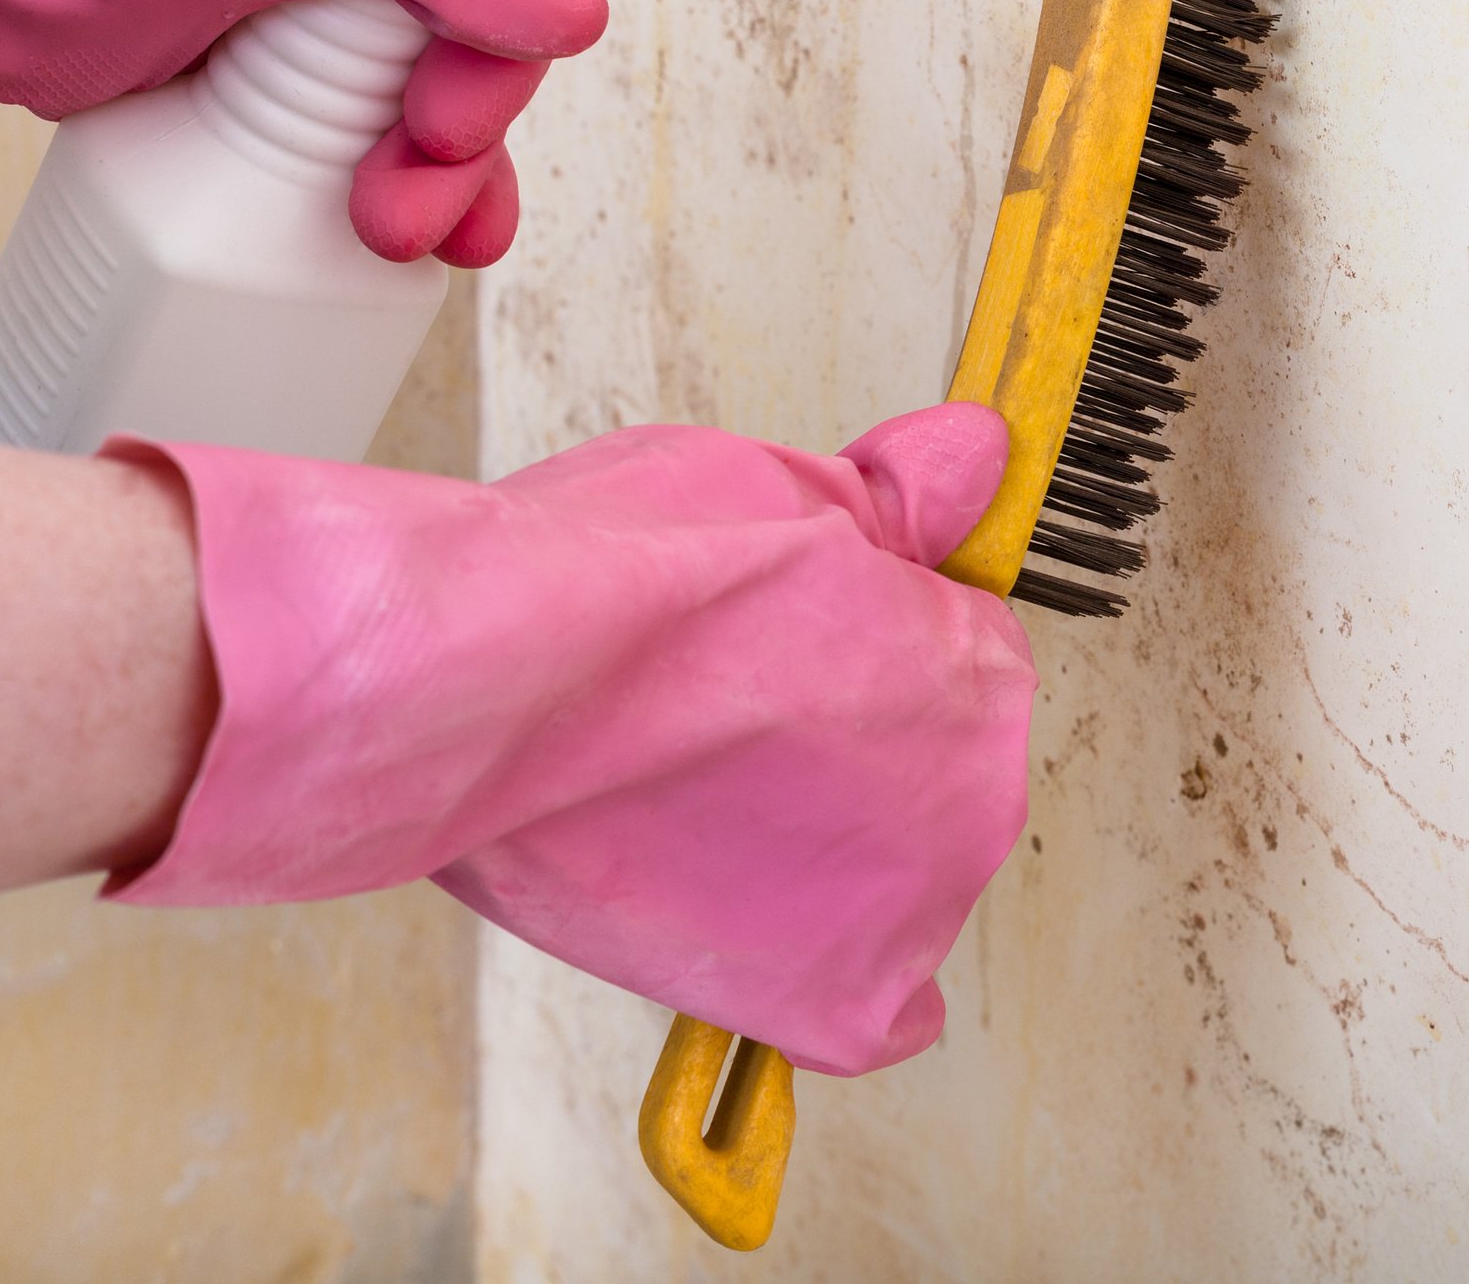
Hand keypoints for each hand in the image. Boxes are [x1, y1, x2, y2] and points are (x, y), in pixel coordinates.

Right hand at [105, 404, 1036, 1076]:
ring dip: (820, 831)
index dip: (862, 630)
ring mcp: (905, 914)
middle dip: (850, 729)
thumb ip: (902, 497)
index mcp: (973, 674)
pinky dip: (830, 962)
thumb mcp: (785, 485)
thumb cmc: (620, 577)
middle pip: (924, 760)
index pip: (952, 654)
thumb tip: (976, 462)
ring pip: (883, 861)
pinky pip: (877, 1005)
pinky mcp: (828, 1002)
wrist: (492, 684)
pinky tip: (766, 915)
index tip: (789, 630)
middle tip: (729, 704)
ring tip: (696, 783)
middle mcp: (970, 806)